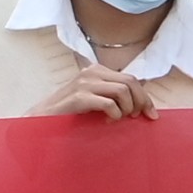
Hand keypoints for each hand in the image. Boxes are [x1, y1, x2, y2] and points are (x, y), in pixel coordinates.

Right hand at [34, 61, 154, 122]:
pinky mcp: (79, 97)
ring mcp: (84, 83)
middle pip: (130, 82)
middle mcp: (91, 72)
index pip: (131, 79)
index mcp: (96, 70)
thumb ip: (110, 94)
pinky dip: (115, 115)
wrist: (40, 119)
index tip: (151, 114)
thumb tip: (140, 101)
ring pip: (122, 91)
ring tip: (119, 119)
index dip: (145, 96)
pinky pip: (110, 104)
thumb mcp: (92, 99)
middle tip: (138, 118)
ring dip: (127, 109)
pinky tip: (107, 122)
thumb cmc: (68, 112)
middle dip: (141, 102)